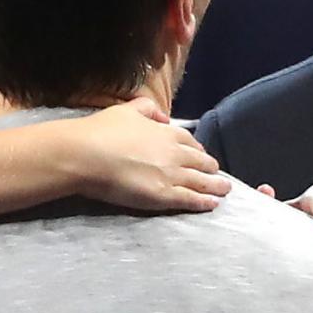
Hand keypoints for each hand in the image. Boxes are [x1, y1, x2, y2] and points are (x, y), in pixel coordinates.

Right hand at [68, 99, 232, 212]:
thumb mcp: (126, 110)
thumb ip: (147, 109)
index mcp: (165, 132)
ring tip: (225, 190)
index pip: (189, 141)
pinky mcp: (163, 195)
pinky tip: (213, 204)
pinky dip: (204, 202)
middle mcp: (173, 152)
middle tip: (218, 174)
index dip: (198, 149)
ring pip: (200, 181)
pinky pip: (190, 199)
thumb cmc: (101, 131)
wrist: (87, 154)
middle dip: (211, 168)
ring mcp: (171, 175)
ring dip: (216, 186)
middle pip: (200, 161)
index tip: (202, 154)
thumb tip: (162, 116)